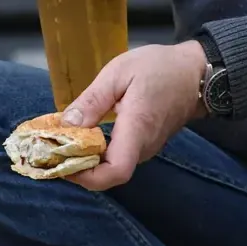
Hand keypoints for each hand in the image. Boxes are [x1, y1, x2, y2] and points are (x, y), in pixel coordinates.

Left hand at [62, 41, 207, 190]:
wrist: (196, 72)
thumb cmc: (160, 67)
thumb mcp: (120, 72)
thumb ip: (92, 100)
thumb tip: (67, 125)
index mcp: (137, 128)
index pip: (115, 171)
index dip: (85, 176)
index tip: (62, 162)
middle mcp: (143, 147)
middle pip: (107, 175)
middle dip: (76, 167)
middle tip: (50, 150)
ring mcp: (145, 150)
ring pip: (109, 168)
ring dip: (84, 161)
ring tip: (61, 143)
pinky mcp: (143, 147)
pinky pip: (116, 159)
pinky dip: (95, 154)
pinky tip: (81, 138)